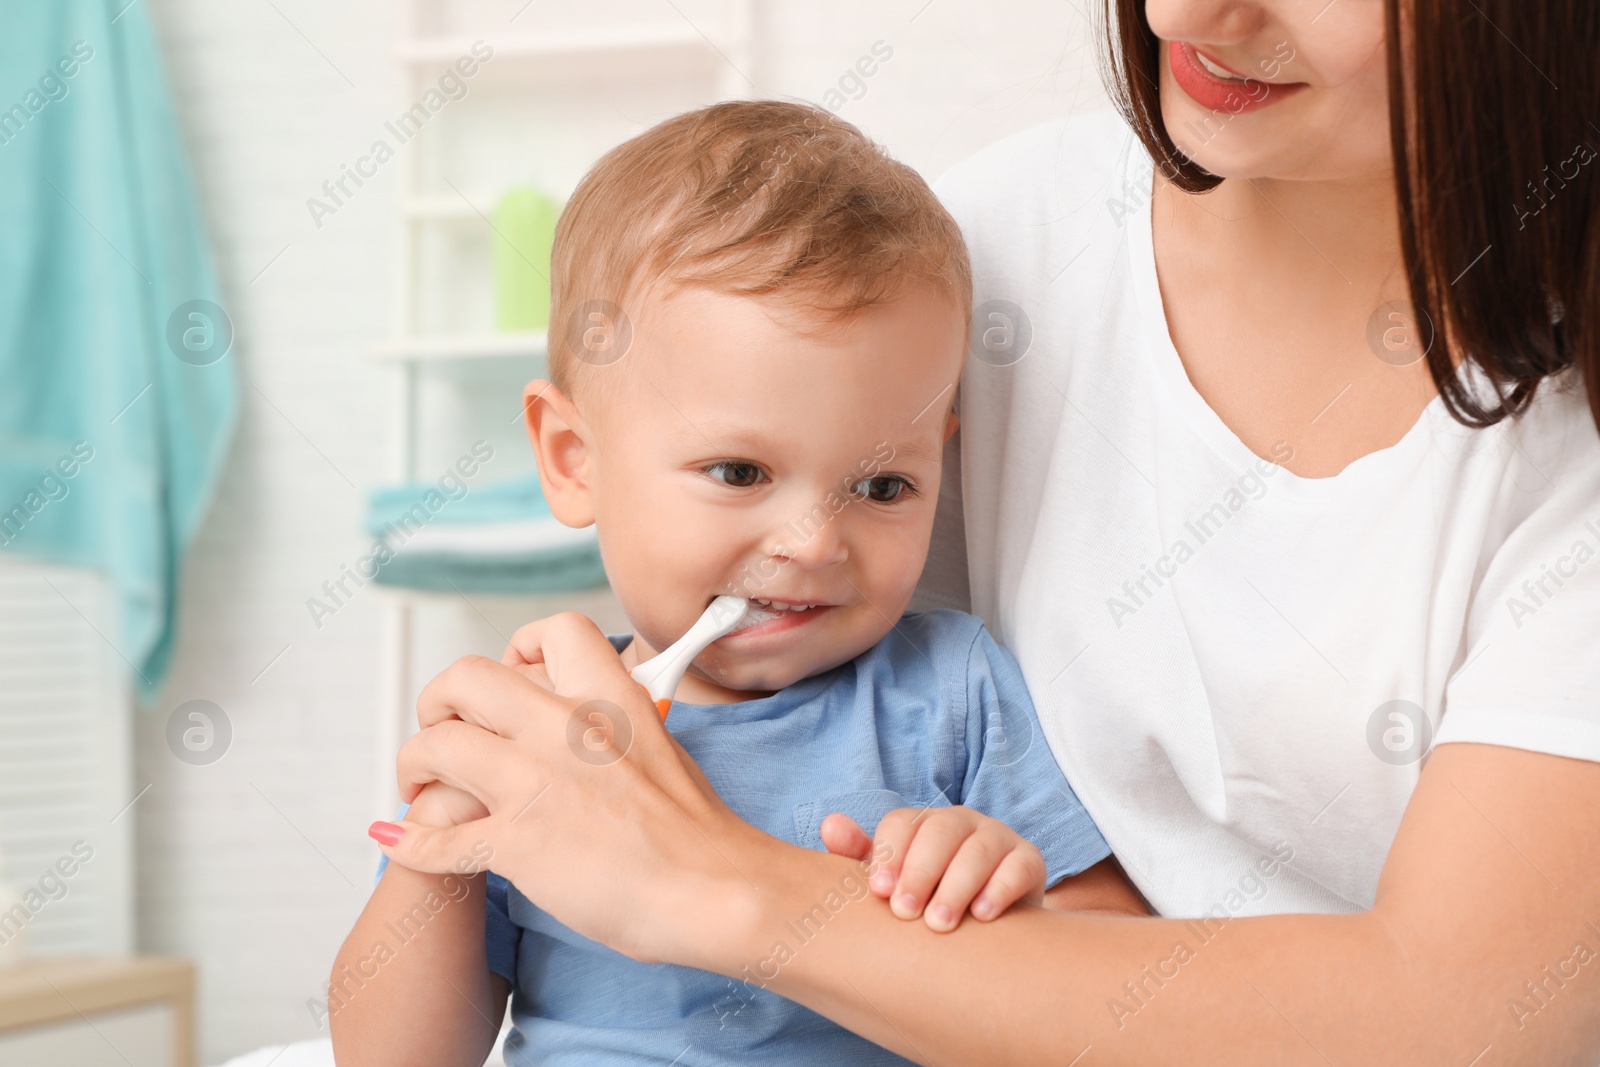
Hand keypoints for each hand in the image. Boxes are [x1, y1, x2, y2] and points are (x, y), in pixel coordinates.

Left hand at [365, 612, 778, 967]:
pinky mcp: (517, 842)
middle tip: (443, 728)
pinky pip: (435, 836)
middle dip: (439, 701)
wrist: (711, 889)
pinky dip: (409, 842)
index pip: (549, 633)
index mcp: (608, 698)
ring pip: (436, 747)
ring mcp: (535, 783)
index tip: (510, 676)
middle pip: (466, 678)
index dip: (515, 650)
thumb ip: (619, 725)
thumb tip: (601, 726)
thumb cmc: (697, 832)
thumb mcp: (664, 747)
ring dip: (415, 765)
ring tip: (419, 784)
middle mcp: (564, 728)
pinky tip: (399, 842)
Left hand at [820, 805, 1046, 931]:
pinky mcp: (1029, 861)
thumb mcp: (892, 881)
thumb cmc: (928, 900)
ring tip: (940, 924)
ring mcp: (997, 838)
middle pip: (940, 832)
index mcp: (922, 823)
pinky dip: (1000, 889)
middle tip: (906, 913)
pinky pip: (1018, 867)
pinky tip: (982, 916)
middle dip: (920, 872)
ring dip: (957, 885)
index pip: (902, 824)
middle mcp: (960, 822)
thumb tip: (830, 825)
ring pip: (978, 849)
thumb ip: (859, 857)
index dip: (889, 855)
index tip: (878, 892)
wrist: (988, 926)